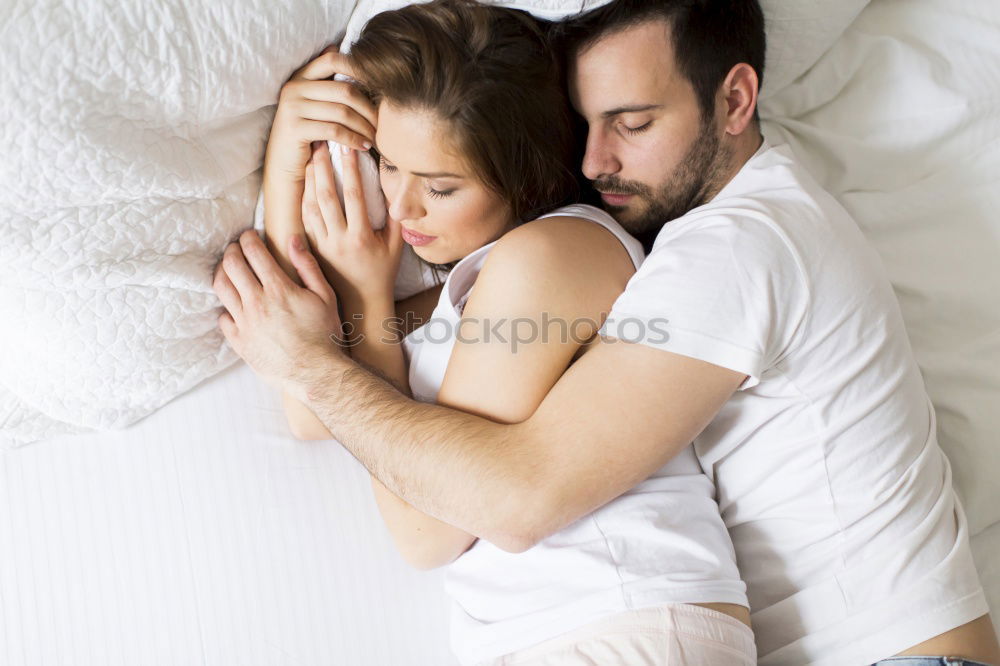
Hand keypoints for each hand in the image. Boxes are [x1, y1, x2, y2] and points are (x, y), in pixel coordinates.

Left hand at [212, 229, 343, 397]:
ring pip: (221, 288)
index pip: (254, 252)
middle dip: (232, 250)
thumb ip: (308, 266)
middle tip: (235, 247)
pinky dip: (225, 307)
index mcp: (278, 288)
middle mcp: (256, 302)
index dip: (248, 239)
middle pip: (231, 265)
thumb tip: (293, 240)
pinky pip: (223, 318)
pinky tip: (233, 305)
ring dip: (222, 272)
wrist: (314, 372)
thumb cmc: (324, 335)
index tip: (249, 235)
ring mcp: (245, 322)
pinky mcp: (240, 341)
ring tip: (228, 269)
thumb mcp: (325, 296)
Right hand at [264, 46, 377, 182]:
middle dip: (368, 109)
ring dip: (364, 127)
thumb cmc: (306, 137)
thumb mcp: (315, 107)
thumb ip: (328, 85)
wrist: (284, 167)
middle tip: (381, 124)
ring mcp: (292, 107)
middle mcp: (293, 88)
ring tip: (375, 138)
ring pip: (342, 112)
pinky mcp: (295, 128)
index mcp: (300, 78)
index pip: (332, 61)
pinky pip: (334, 130)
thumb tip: (340, 49)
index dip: (358, 69)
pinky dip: (353, 139)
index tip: (378, 87)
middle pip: (344, 90)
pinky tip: (364, 147)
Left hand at [302, 141, 403, 306]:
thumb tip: (397, 191)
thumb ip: (395, 219)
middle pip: (327, 197)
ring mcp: (323, 245)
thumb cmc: (381, 273)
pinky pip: (305, 220)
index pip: (355, 196)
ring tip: (311, 158)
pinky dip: (303, 199)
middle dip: (324, 168)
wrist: (361, 302)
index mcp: (361, 238)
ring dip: (310, 181)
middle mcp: (339, 240)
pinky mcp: (313, 249)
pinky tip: (305, 183)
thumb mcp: (395, 247)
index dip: (352, 170)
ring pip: (311, 207)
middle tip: (321, 145)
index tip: (350, 149)